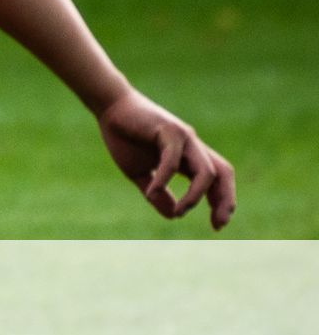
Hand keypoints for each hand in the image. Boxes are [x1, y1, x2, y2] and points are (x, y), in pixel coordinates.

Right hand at [96, 88, 235, 228]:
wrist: (110, 108)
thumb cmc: (124, 138)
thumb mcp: (140, 172)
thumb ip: (157, 193)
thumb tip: (174, 216)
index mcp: (189, 157)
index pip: (217, 180)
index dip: (221, 202)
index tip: (217, 226)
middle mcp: (193, 147)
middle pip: (223, 173)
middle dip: (225, 199)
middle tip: (218, 224)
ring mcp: (184, 138)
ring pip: (206, 171)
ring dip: (196, 195)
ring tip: (181, 211)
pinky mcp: (169, 130)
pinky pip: (174, 160)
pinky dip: (165, 178)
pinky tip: (151, 191)